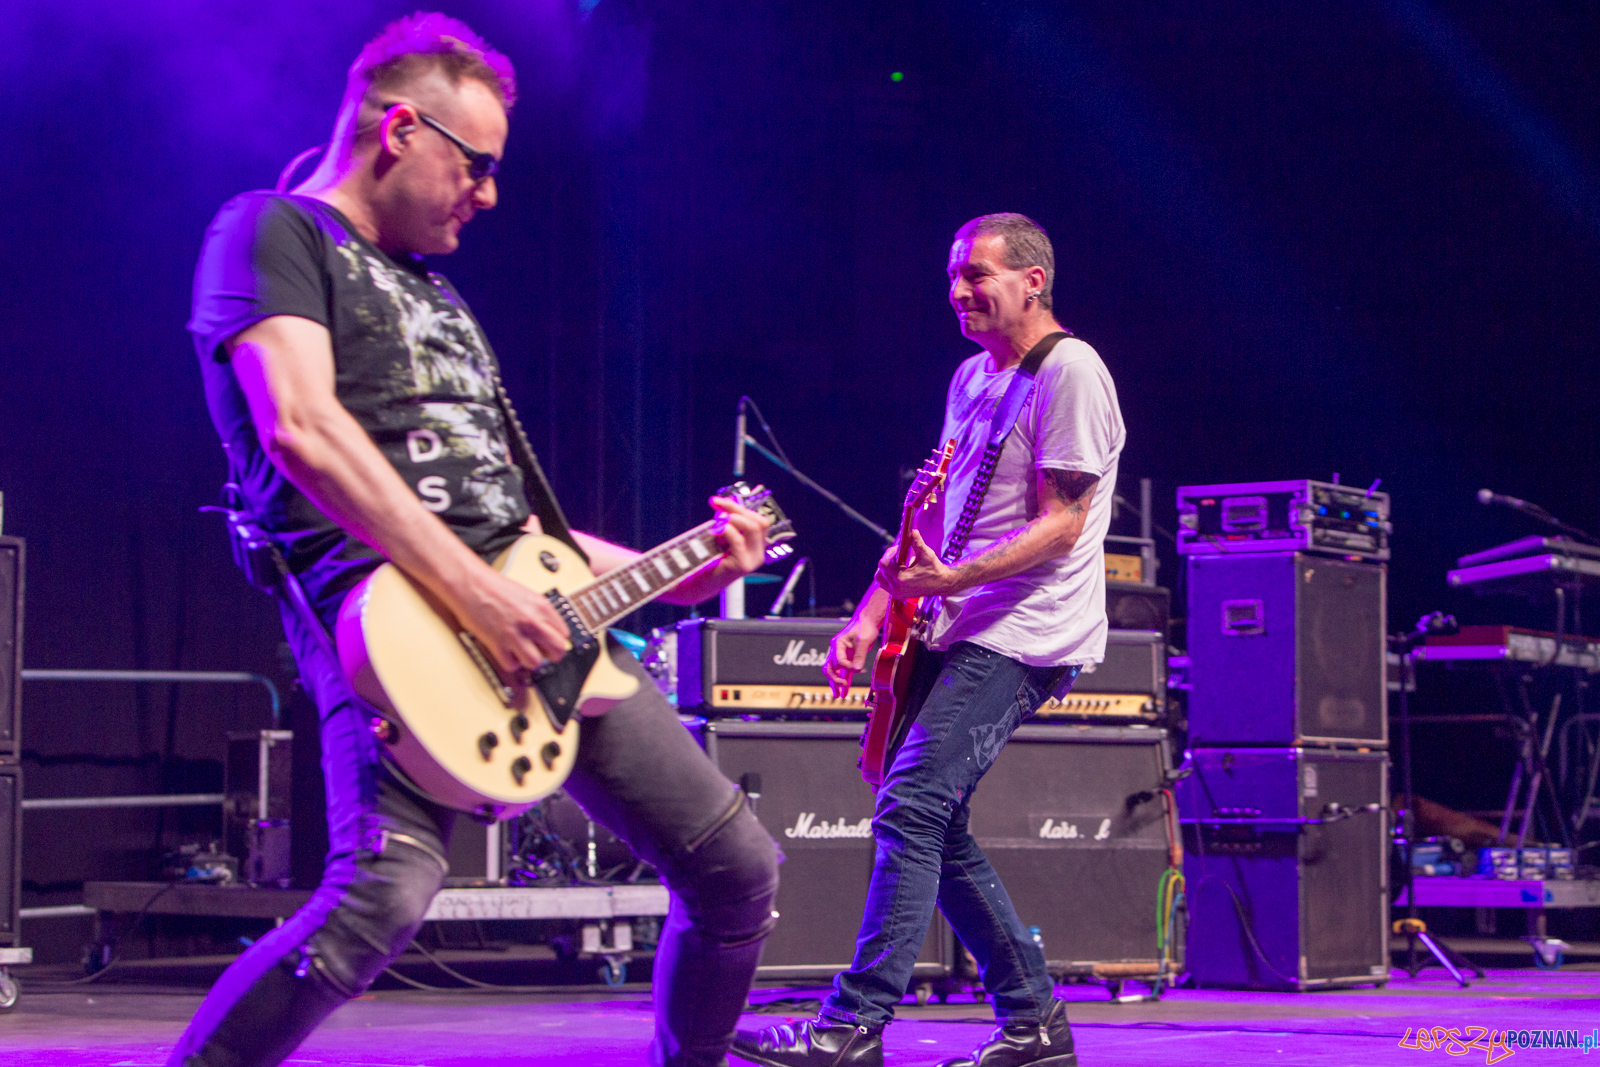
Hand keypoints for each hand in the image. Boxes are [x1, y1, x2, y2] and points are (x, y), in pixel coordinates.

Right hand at [455, 569, 571, 678]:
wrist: (471, 583)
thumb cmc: (494, 587)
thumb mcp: (527, 595)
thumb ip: (540, 613)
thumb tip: (549, 631)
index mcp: (542, 607)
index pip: (564, 634)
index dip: (556, 640)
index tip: (549, 642)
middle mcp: (532, 621)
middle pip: (558, 650)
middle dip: (551, 655)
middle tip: (542, 652)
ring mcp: (515, 633)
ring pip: (536, 662)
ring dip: (529, 660)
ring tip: (521, 652)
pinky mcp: (498, 643)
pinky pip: (512, 665)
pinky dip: (509, 661)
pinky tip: (506, 651)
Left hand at [708, 494, 770, 576]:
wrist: (696, 583)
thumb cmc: (707, 559)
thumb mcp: (719, 536)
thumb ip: (724, 521)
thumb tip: (720, 501)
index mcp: (756, 546)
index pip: (759, 521)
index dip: (740, 507)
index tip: (718, 501)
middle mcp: (758, 553)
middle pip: (759, 522)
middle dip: (736, 509)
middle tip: (717, 504)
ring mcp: (753, 560)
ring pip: (753, 527)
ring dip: (733, 519)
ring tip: (716, 523)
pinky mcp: (742, 565)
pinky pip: (738, 539)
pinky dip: (725, 530)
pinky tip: (714, 532)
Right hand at [825, 617, 879, 697]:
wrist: (867, 621)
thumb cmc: (864, 627)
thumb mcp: (863, 640)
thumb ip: (859, 655)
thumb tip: (856, 670)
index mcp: (837, 644)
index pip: (838, 661)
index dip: (847, 667)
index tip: (858, 669)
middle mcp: (836, 650)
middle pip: (829, 668)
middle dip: (834, 680)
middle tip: (841, 687)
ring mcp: (841, 655)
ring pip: (835, 672)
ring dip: (836, 684)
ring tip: (838, 696)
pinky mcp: (848, 658)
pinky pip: (844, 672)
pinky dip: (844, 680)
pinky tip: (845, 691)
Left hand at [875, 530, 958, 598]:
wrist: (942, 584)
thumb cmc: (935, 569)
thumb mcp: (927, 554)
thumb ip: (917, 543)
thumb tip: (913, 531)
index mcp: (902, 578)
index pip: (883, 564)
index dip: (889, 554)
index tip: (899, 550)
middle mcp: (897, 587)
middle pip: (880, 571)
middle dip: (887, 560)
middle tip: (897, 554)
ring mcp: (897, 593)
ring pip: (880, 578)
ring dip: (885, 569)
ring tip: (896, 562)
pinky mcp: (898, 595)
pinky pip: (885, 585)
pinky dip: (887, 576)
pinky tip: (898, 569)